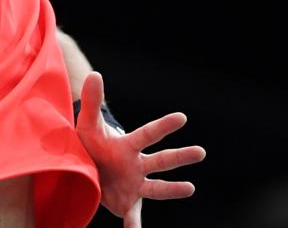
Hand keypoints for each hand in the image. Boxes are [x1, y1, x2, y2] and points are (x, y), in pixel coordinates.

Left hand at [76, 71, 205, 227]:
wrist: (88, 165)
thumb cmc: (91, 144)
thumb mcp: (87, 125)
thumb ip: (92, 103)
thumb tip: (94, 74)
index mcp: (129, 146)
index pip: (148, 134)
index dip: (163, 126)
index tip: (181, 118)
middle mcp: (138, 165)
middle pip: (162, 160)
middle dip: (180, 156)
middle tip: (200, 152)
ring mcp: (136, 184)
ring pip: (158, 188)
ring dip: (173, 189)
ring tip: (190, 187)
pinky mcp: (127, 202)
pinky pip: (134, 216)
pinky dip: (135, 226)